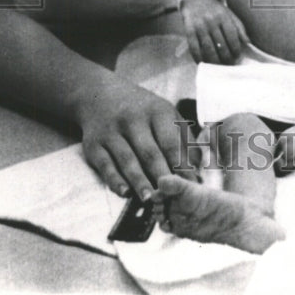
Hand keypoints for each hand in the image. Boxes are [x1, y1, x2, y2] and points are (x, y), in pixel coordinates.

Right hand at [76, 75, 198, 199]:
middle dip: (162, 176)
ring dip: (140, 181)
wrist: (100, 94)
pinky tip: (124, 193)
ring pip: (128, 160)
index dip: (181, 165)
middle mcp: (133, 119)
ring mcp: (112, 131)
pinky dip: (115, 180)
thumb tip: (199, 167)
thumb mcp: (164, 114)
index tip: (191, 185)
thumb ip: (182, 137)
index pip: (171, 142)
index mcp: (156, 111)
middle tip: (172, 196)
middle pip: (150, 152)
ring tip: (151, 199)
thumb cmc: (142, 110)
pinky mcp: (94, 144)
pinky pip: (105, 165)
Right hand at [180, 0, 248, 63]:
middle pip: (221, 45)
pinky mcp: (189, 30)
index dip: (235, 49)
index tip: (237, 56)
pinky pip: (194, 48)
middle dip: (226, 57)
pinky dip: (198, 58)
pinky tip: (203, 62)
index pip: (232, 37)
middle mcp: (212, 21)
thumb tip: (248, 42)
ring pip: (208, 49)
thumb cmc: (215, 9)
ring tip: (218, 65)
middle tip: (228, 63)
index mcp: (223, 16)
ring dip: (214, 60)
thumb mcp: (229, 14)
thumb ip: (239, 27)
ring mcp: (200, 26)